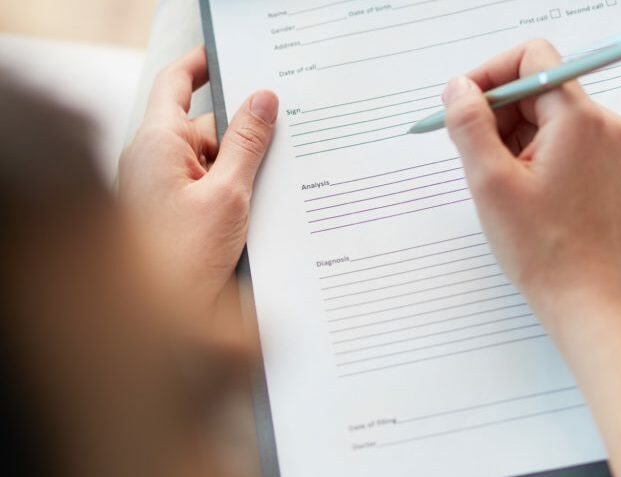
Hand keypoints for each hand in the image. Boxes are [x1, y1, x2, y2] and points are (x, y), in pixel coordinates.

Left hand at [119, 46, 278, 319]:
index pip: (177, 84)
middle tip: (275, 147)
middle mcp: (154, 161)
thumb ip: (247, 144)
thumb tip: (263, 102)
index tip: (227, 58)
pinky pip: (203, 187)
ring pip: (208, 161)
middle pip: (203, 128)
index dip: (201, 65)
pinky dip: (227, 192)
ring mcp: (161, 188)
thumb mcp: (228, 195)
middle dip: (239, 137)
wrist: (158, 320)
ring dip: (237, 171)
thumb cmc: (180, 261)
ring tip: (258, 198)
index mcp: (157, 144)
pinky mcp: (171, 212)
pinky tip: (247, 214)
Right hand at [444, 40, 620, 476]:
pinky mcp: (599, 166)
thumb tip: (456, 89)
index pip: (531, 59)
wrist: (585, 297)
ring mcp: (603, 146)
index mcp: (578, 119)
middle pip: (535, 88)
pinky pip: (554, 140)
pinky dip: (525, 152)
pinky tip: (512, 188)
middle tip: (470, 152)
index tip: (460, 105)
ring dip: (507, 136)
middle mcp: (600, 124)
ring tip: (494, 180)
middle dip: (494, 113)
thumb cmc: (542, 248)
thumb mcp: (490, 182)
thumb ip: (469, 125)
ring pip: (542, 116)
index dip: (488, 76)